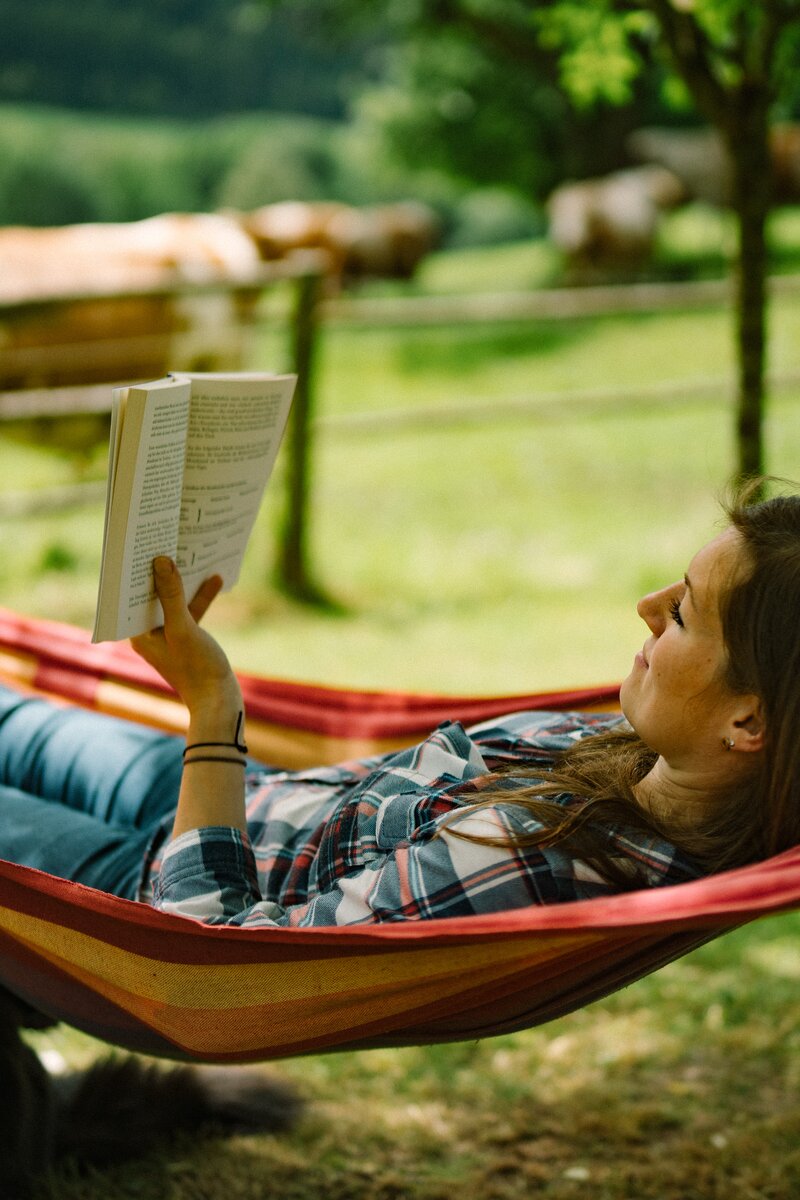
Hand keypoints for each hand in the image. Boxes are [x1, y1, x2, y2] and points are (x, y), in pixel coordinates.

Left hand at [131, 557, 241, 720]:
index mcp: (138, 634)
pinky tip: (215, 579)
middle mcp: (149, 634)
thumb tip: (161, 561)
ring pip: (174, 600)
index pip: (132, 596)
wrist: (220, 701)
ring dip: (185, 581)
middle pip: (152, 595)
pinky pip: (190, 610)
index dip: (137, 571)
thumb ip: (171, 595)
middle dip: (162, 571)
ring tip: (194, 554)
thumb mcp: (183, 628)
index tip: (142, 545)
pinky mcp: (187, 638)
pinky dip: (200, 596)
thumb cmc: (197, 669)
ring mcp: (168, 636)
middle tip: (168, 540)